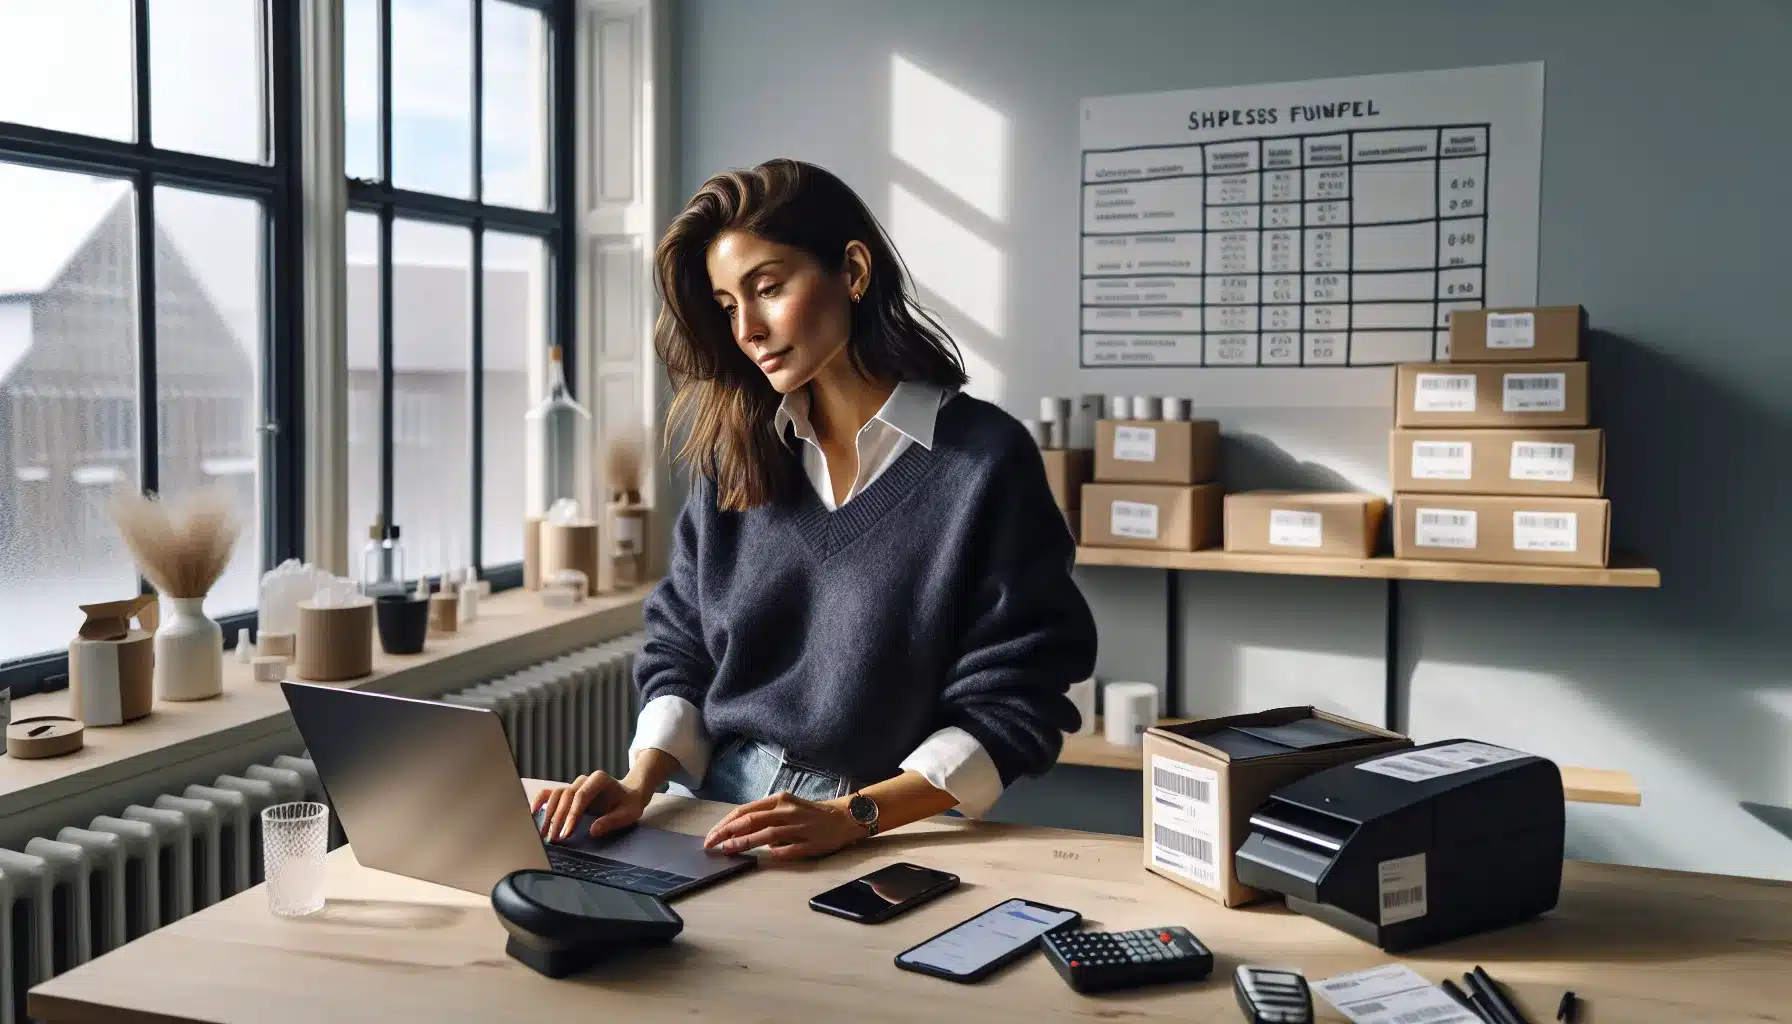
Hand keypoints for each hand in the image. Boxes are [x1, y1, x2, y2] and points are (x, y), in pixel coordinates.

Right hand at [532, 770, 650, 841]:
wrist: (628, 794)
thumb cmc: (629, 804)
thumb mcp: (628, 813)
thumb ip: (613, 821)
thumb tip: (593, 830)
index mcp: (600, 779)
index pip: (581, 795)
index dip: (572, 814)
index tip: (567, 832)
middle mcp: (584, 780)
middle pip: (565, 796)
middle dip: (558, 818)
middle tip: (553, 839)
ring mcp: (574, 785)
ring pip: (555, 795)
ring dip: (548, 814)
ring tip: (543, 834)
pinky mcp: (568, 792)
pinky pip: (550, 794)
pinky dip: (540, 802)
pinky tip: (533, 815)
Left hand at [702, 791, 863, 860]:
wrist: (843, 818)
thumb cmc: (809, 813)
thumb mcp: (786, 807)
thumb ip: (765, 817)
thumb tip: (741, 832)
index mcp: (779, 800)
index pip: (745, 810)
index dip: (725, 823)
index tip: (711, 835)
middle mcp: (787, 810)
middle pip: (752, 820)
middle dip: (728, 832)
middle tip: (711, 844)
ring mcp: (799, 827)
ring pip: (767, 833)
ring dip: (745, 842)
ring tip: (728, 850)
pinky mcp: (810, 843)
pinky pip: (788, 849)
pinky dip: (774, 853)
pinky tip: (763, 858)